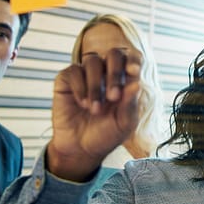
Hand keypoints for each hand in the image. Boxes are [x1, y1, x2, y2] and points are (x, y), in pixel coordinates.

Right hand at [48, 49, 141, 180]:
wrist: (81, 150)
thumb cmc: (106, 135)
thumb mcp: (123, 124)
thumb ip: (130, 104)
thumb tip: (137, 83)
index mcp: (125, 80)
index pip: (133, 59)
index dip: (133, 60)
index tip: (133, 72)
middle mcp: (106, 72)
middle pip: (114, 54)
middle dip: (115, 73)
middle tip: (113, 97)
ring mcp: (86, 74)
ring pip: (93, 60)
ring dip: (96, 86)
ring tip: (95, 109)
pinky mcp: (67, 80)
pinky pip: (74, 71)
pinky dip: (80, 87)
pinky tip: (83, 104)